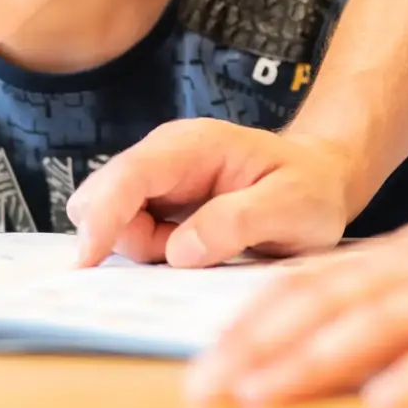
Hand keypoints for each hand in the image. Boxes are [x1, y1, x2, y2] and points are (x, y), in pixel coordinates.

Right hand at [66, 119, 360, 267]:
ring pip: (112, 222)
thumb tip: (179, 251)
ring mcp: (157, 180)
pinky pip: (129, 235)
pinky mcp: (157, 204)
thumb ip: (240, 222)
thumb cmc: (310, 190)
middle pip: (103, 196)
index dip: (103, 217)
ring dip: (143, 250)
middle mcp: (164, 156)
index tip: (87, 261)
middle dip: (122, 237)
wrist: (320, 183)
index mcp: (194, 146)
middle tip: (187, 256)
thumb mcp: (294, 207)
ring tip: (208, 249)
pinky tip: (196, 253)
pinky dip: (150, 255)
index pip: (131, 175)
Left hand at [188, 216, 407, 407]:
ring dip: (319, 358)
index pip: (309, 287)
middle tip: (209, 387)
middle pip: (330, 303)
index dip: (249, 326)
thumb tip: (297, 348)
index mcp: (399, 256)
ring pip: (383, 321)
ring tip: (269, 392)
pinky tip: (389, 402)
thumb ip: (378, 303)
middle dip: (261, 347)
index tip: (202, 367)